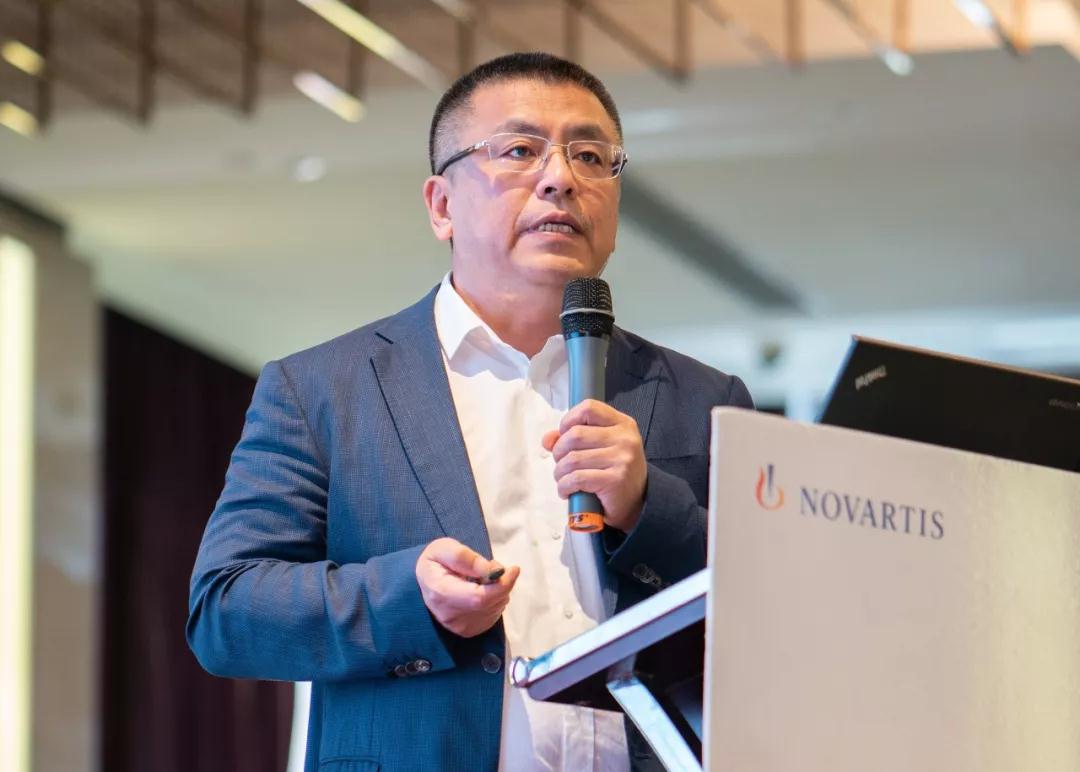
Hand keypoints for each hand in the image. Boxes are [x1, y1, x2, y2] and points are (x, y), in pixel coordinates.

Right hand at [415, 537, 519, 637]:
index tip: (513, 569)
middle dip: (502, 583)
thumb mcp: (445, 548)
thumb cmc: (434, 561)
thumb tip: (493, 571)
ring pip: (494, 609)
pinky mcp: (467, 631)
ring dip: (499, 591)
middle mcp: (450, 615)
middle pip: (490, 603)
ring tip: (483, 577)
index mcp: (441, 593)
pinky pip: (493, 616)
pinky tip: (483, 591)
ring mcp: (459, 627)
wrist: (423, 581)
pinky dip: (495, 601)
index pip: (479, 597)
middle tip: (493, 566)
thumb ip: (467, 558)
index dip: (502, 585)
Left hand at [542, 399, 646, 532]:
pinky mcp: (615, 480)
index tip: (564, 437)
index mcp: (623, 424)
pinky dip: (564, 486)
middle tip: (562, 464)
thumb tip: (547, 439)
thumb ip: (573, 438)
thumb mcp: (599, 448)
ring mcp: (622, 459)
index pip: (589, 408)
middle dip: (559, 452)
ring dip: (560, 472)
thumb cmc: (613, 472)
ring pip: (572, 459)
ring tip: (563, 480)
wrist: (636, 504)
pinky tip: (567, 491)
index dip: (568, 420)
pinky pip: (576, 478)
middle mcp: (625, 438)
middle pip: (575, 435)